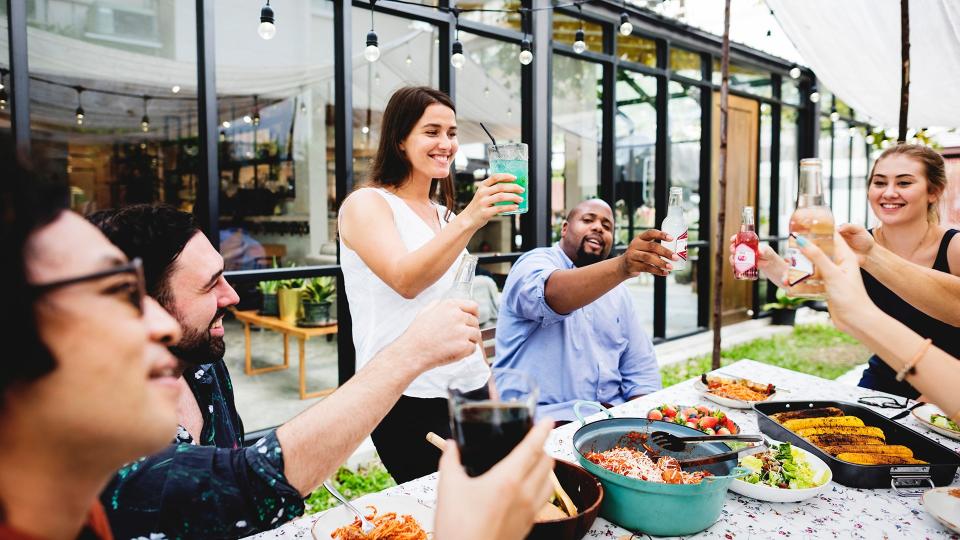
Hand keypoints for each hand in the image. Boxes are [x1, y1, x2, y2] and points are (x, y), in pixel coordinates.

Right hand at [396, 299, 481, 371]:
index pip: (473, 306)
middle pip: (475, 322)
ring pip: (476, 335)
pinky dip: (466, 351)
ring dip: (469, 340)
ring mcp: (462, 331)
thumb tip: (445, 305)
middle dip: (469, 329)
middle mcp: (458, 316)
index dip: (474, 314)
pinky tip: (454, 351)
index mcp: (450, 305)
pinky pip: (473, 348)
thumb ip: (438, 305)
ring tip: (456, 344)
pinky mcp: (464, 346)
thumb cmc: (417, 334)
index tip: (473, 319)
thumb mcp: (425, 312)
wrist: (413, 351)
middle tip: (459, 337)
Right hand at [434, 420, 554, 539]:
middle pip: (546, 463)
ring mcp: (529, 512)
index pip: (532, 448)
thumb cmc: (457, 527)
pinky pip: (542, 500)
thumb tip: (451, 446)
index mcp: (507, 480)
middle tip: (531, 441)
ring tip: (532, 462)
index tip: (548, 420)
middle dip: (542, 447)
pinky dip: (540, 487)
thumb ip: (451, 461)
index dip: (542, 430)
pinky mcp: (527, 526)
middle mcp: (524, 494)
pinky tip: (525, 489)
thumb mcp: (448, 488)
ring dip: (544, 468)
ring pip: (549, 482)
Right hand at [459, 174, 524, 229]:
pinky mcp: (485, 212)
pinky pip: (500, 208)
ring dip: (513, 197)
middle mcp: (482, 193)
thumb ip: (493, 190)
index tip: (515, 177)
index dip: (506, 176)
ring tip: (520, 199)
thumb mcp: (483, 195)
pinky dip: (509, 207)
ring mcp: (483, 203)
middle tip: (522, 189)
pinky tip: (515, 207)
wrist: (468, 219)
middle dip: (513, 187)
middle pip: (500, 187)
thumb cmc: (479, 206)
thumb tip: (512, 188)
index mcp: (482, 186)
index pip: (495, 177)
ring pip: (502, 197)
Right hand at [620, 229, 678, 277]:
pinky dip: (657, 271)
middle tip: (676, 257)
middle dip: (665, 252)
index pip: (650, 233)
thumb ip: (656, 248)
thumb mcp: (644, 248)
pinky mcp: (632, 265)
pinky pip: (646, 268)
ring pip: (648, 258)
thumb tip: (677, 252)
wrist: (623, 266)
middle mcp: (635, 245)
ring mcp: (632, 255)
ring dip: (661, 263)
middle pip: (652, 246)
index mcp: (640, 238)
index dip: (661, 235)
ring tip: (671, 267)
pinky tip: (665, 273)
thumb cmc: (640, 255)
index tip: (672, 238)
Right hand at [728, 235, 787, 283]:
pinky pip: (737, 265)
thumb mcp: (769, 253)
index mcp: (751, 244)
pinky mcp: (744, 265)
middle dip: (732, 249)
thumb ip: (765, 251)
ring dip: (732, 259)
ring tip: (734, 263)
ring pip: (735, 256)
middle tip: (734, 252)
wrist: (772, 267)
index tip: (732, 240)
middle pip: (736, 247)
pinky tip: (735, 269)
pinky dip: (734, 267)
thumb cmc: (770, 257)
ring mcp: (745, 258)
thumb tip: (759, 251)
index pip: (741, 238)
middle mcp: (746, 250)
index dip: (735, 238)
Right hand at [795, 232, 875, 333]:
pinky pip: (809, 280)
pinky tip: (790, 286)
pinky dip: (799, 282)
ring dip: (797, 271)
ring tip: (786, 278)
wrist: (855, 321)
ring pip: (810, 267)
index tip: (802, 227)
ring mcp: (831, 276)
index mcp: (844, 256)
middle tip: (788, 254)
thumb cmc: (850, 297)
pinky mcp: (825, 287)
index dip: (817, 231)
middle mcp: (837, 264)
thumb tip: (802, 240)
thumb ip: (817, 256)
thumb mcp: (832, 274)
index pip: (831, 237)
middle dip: (801, 254)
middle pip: (817, 252)